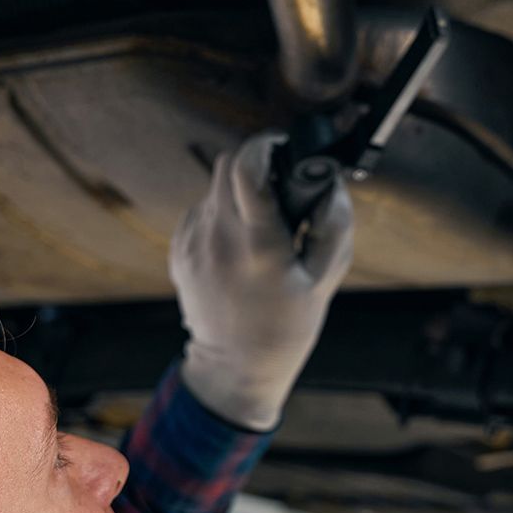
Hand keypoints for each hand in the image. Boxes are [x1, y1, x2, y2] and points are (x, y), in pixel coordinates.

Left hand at [170, 132, 353, 429]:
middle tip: (281, 186)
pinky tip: (241, 246)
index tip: (285, 147)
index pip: (247, 168)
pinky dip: (224, 215)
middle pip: (227, 164)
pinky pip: (204, 210)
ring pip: (214, 186)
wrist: (235, 366)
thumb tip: (329, 183)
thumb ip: (333, 225)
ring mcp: (193, 243)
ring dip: (241, 192)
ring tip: (263, 225)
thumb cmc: (288, 324)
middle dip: (257, 164)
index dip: (267, 145)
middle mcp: (218, 238)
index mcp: (257, 245)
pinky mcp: (179, 248)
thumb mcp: (325, 279)